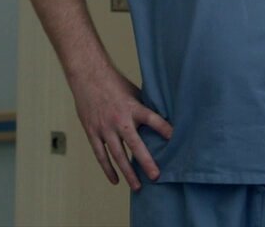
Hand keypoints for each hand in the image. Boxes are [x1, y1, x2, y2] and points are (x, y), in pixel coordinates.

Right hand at [69, 65, 173, 190]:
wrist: (88, 77)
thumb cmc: (115, 83)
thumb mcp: (134, 92)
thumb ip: (144, 108)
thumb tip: (161, 119)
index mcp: (133, 107)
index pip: (153, 119)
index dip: (164, 129)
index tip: (175, 139)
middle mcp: (120, 120)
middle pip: (135, 145)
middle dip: (146, 162)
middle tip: (156, 177)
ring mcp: (104, 128)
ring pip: (117, 155)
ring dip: (127, 172)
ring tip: (137, 186)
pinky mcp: (92, 132)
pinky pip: (100, 155)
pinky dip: (107, 168)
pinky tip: (115, 180)